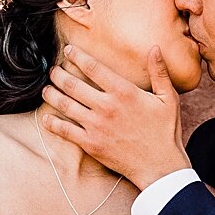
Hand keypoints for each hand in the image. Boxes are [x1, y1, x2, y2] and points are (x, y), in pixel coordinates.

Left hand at [41, 44, 189, 191]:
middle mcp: (106, 106)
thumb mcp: (168, 98)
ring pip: (65, 105)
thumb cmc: (165, 131)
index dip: (77, 56)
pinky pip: (66, 131)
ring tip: (46, 89)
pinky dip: (53, 124)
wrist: (160, 166)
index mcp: (124, 92)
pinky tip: (46, 118)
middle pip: (73, 84)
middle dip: (59, 75)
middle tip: (53, 71)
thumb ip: (159, 72)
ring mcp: (96, 126)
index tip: (68, 50)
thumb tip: (155, 48)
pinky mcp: (91, 144)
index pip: (93, 67)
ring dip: (52, 95)